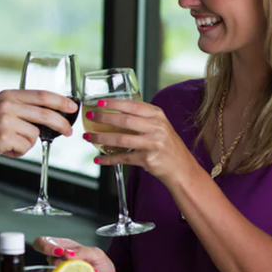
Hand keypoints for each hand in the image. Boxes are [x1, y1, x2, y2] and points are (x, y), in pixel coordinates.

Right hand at [0, 90, 78, 167]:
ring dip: (27, 143)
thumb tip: (49, 117)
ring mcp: (5, 120)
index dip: (61, 101)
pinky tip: (5, 149)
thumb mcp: (0, 109)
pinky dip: (18, 151)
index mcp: (8, 95)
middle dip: (61, 124)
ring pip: (35, 134)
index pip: (42, 95)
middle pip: (45, 114)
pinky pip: (25, 146)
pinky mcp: (3, 136)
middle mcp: (7, 105)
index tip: (72, 107)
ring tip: (11, 142)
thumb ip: (21, 108)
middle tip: (67, 132)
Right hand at [30, 236, 118, 271]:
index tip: (59, 252)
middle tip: (74, 267)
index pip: (43, 242)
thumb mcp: (97, 254)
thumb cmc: (102, 267)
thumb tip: (67, 252)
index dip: (45, 246)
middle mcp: (58, 260)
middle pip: (48, 260)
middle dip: (61, 264)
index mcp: (64, 247)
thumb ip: (83, 251)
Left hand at [82, 98, 196, 186]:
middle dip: (103, 118)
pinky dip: (108, 159)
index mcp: (157, 116)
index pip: (133, 105)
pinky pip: (123, 158)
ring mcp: (153, 144)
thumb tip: (115, 111)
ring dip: (101, 138)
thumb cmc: (167, 146)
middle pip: (125, 121)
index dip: (114, 103)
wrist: (182, 168)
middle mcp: (157, 128)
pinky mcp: (148, 159)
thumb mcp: (159, 126)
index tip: (99, 102)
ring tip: (88, 137)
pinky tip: (98, 158)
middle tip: (90, 116)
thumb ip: (142, 118)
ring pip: (121, 139)